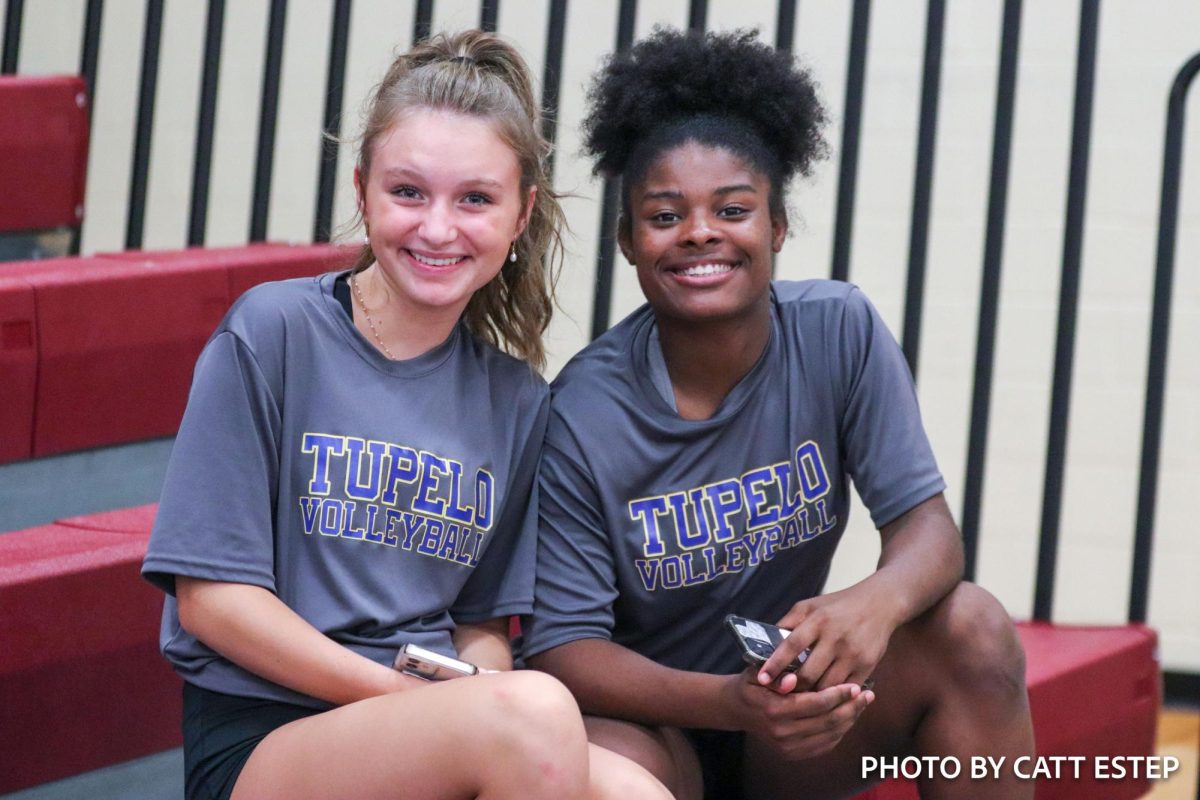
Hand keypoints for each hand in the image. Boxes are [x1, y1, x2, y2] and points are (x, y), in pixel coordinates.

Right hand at [723, 670, 873, 759]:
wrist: (739, 708)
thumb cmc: (754, 682)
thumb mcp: (760, 671)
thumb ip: (777, 674)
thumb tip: (792, 680)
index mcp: (774, 709)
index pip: (816, 703)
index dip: (839, 695)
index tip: (855, 686)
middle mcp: (782, 732)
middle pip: (828, 721)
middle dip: (851, 707)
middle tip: (867, 694)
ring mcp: (787, 746)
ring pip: (830, 734)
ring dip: (850, 719)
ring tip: (862, 704)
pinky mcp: (792, 754)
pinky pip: (825, 744)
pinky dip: (840, 731)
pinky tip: (849, 717)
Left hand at [758, 584, 895, 691]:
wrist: (880, 603)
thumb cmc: (838, 605)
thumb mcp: (810, 606)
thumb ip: (789, 623)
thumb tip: (766, 643)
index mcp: (818, 620)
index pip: (792, 645)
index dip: (776, 664)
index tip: (763, 678)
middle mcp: (836, 637)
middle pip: (809, 673)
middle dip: (793, 688)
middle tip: (781, 695)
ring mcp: (853, 654)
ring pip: (827, 686)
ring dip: (812, 696)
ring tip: (799, 701)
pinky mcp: (867, 666)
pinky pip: (846, 690)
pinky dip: (833, 696)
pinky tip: (824, 699)